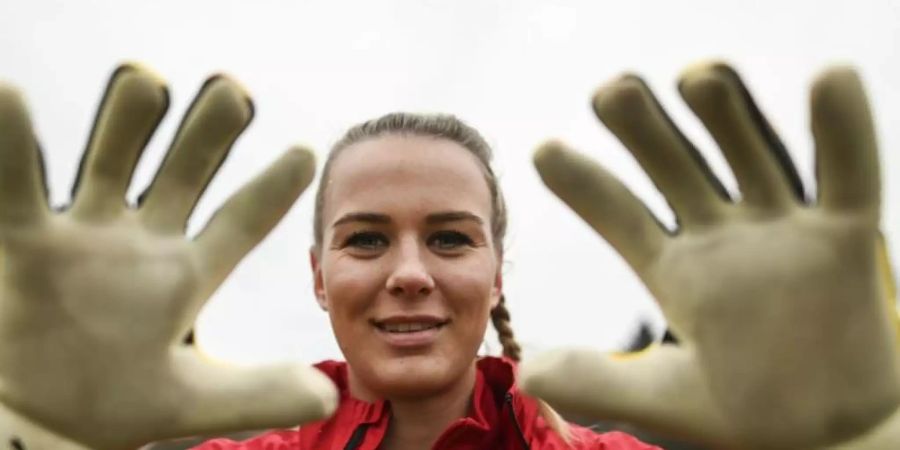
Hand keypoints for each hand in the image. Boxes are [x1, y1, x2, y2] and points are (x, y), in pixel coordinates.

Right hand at [0, 64, 336, 449]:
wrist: (43, 422)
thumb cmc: (118, 402)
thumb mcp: (194, 399)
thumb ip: (257, 393)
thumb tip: (328, 399)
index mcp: (187, 273)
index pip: (240, 222)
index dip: (271, 190)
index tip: (308, 153)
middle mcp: (142, 242)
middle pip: (182, 175)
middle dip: (207, 136)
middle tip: (234, 91)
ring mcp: (85, 235)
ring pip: (111, 165)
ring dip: (126, 124)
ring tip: (146, 79)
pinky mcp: (26, 242)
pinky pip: (18, 190)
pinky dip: (13, 149)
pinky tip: (12, 97)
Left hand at [519, 62, 898, 448]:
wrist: (827, 443)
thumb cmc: (742, 417)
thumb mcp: (659, 399)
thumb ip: (595, 384)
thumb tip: (526, 373)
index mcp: (674, 270)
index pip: (620, 214)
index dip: (584, 184)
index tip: (543, 151)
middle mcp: (722, 240)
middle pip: (676, 167)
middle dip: (645, 130)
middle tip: (611, 91)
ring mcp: (781, 234)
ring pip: (749, 156)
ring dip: (725, 116)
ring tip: (694, 76)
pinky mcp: (843, 241)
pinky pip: (848, 177)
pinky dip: (844, 131)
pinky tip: (829, 76)